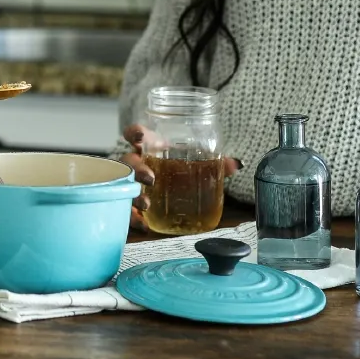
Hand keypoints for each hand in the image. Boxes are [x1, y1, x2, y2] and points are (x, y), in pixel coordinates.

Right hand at [118, 124, 240, 231]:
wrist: (167, 192)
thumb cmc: (175, 170)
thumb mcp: (195, 165)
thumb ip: (214, 165)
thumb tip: (237, 165)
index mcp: (151, 148)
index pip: (137, 134)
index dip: (135, 132)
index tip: (139, 137)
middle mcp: (137, 163)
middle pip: (128, 161)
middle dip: (137, 169)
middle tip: (151, 178)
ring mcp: (131, 183)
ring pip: (122, 186)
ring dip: (133, 194)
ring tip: (147, 204)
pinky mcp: (131, 203)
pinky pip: (126, 210)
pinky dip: (133, 219)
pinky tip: (144, 226)